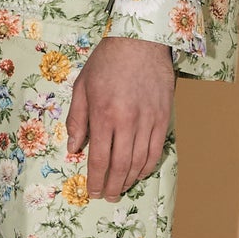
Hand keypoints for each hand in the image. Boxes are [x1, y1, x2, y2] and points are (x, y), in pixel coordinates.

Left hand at [65, 35, 174, 200]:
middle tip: (107, 197)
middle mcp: (127, 121)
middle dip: (112, 186)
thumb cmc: (106, 62)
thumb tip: (75, 148)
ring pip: (140, 161)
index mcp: (103, 115)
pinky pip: (156, 149)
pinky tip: (139, 172)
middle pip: (120, 165)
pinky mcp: (163, 117)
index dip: (95, 180)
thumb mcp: (82, 87)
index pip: (99, 159)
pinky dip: (148, 166)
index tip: (92, 192)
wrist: (141, 41)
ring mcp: (148, 120)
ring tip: (121, 188)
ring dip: (130, 179)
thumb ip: (77, 120)